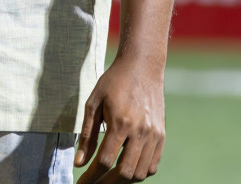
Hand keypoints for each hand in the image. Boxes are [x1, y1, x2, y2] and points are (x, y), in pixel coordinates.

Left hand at [75, 55, 165, 182]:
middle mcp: (141, 132)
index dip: (91, 176)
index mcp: (121, 122)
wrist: (142, 68)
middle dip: (106, 183)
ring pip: (140, 173)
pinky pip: (152, 165)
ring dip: (123, 180)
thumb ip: (87, 135)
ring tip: (107, 179)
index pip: (105, 161)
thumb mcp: (93, 103)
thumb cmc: (113, 83)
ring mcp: (154, 136)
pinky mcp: (161, 136)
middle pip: (125, 172)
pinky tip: (125, 171)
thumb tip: (79, 162)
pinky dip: (139, 173)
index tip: (81, 182)